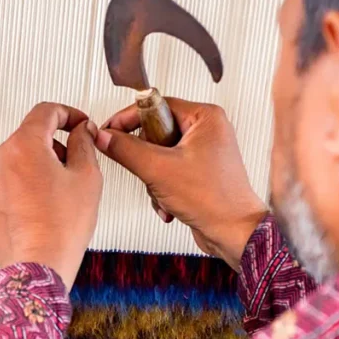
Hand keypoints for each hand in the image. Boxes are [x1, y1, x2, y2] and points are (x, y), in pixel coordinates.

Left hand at [0, 102, 102, 288]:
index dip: (68, 114)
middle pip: (29, 137)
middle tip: (73, 166)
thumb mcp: (87, 177)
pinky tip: (38, 205)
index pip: (45, 111)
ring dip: (36, 165)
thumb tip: (82, 131)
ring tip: (55, 192)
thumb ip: (84, 143)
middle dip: (53, 145)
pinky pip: (3, 181)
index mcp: (23, 146)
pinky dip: (20, 185)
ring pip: (15, 159)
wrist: (37, 266)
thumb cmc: (60, 228)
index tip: (78, 124)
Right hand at [95, 98, 266, 269]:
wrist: (233, 233)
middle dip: (145, 159)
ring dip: (152, 179)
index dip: (128, 119)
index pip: (154, 105)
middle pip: (153, 132)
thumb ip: (126, 149)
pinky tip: (168, 204)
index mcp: (205, 117)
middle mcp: (207, 130)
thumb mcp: (158, 170)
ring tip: (164, 192)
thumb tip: (105, 137)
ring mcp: (203, 151)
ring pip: (157, 154)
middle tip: (151, 171)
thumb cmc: (214, 200)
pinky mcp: (198, 170)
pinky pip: (166, 170)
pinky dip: (161, 188)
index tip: (110, 132)